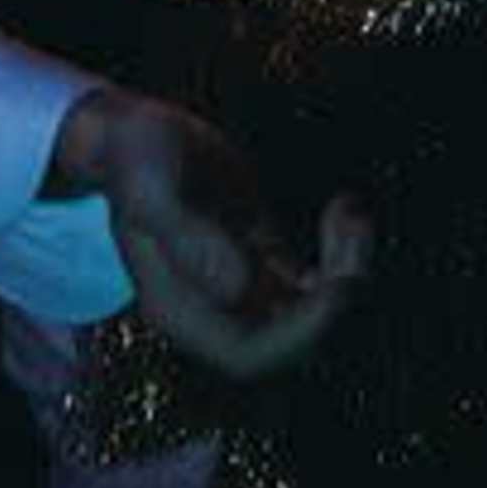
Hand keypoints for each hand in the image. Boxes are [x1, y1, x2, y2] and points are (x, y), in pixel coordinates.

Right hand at [51, 89, 371, 378]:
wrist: (135, 133)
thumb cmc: (135, 156)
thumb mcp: (151, 187)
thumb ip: (187, 238)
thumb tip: (238, 290)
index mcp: (180, 310)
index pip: (250, 354)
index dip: (300, 333)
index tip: (335, 283)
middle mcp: (214, 309)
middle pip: (292, 341)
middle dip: (336, 297)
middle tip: (351, 227)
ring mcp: (242, 286)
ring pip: (311, 311)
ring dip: (345, 271)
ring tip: (349, 211)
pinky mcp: (263, 258)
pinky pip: (315, 280)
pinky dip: (340, 252)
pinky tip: (344, 207)